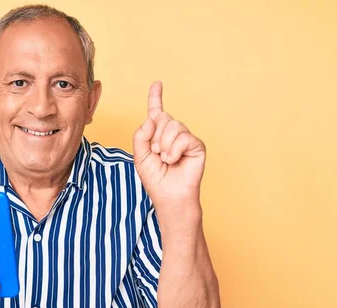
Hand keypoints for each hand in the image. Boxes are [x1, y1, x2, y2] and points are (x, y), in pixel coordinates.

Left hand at [133, 81, 205, 203]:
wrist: (168, 195)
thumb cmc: (155, 178)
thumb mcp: (139, 155)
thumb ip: (140, 135)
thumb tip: (152, 118)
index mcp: (157, 134)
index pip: (156, 111)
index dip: (156, 97)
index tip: (157, 83)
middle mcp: (173, 133)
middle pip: (162, 117)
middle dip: (154, 136)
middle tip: (156, 154)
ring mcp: (185, 138)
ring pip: (172, 125)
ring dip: (163, 145)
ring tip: (165, 159)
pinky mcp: (197, 145)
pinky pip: (183, 137)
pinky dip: (174, 150)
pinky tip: (174, 160)